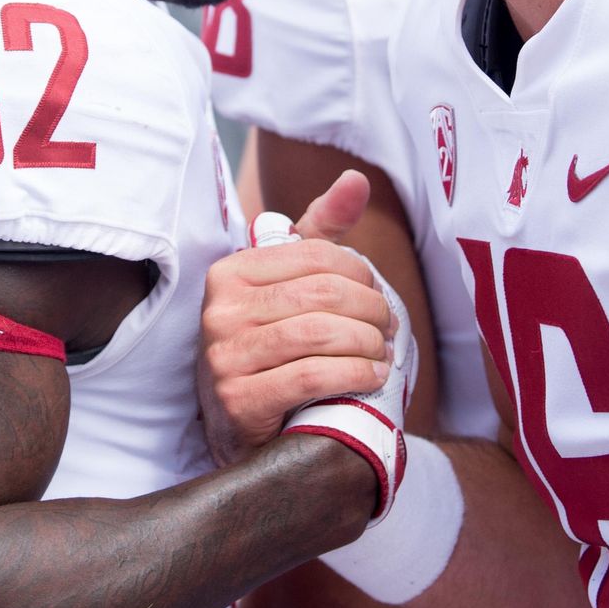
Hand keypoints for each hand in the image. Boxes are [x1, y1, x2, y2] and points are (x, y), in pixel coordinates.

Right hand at [200, 170, 395, 465]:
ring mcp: (224, 357)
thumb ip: (319, 232)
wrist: (235, 426)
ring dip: (367, 344)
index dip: (360, 273)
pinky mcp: (238, 400)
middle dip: (371, 310)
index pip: (314, 255)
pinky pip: (311, 376)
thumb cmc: (268, 344)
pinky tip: (371, 377)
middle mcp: (219, 310)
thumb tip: (356, 180)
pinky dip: (354, 374)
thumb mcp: (286, 284)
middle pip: (322, 294)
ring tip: (383, 353)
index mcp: (230, 273)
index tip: (378, 295)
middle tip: (389, 328)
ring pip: (319, 334)